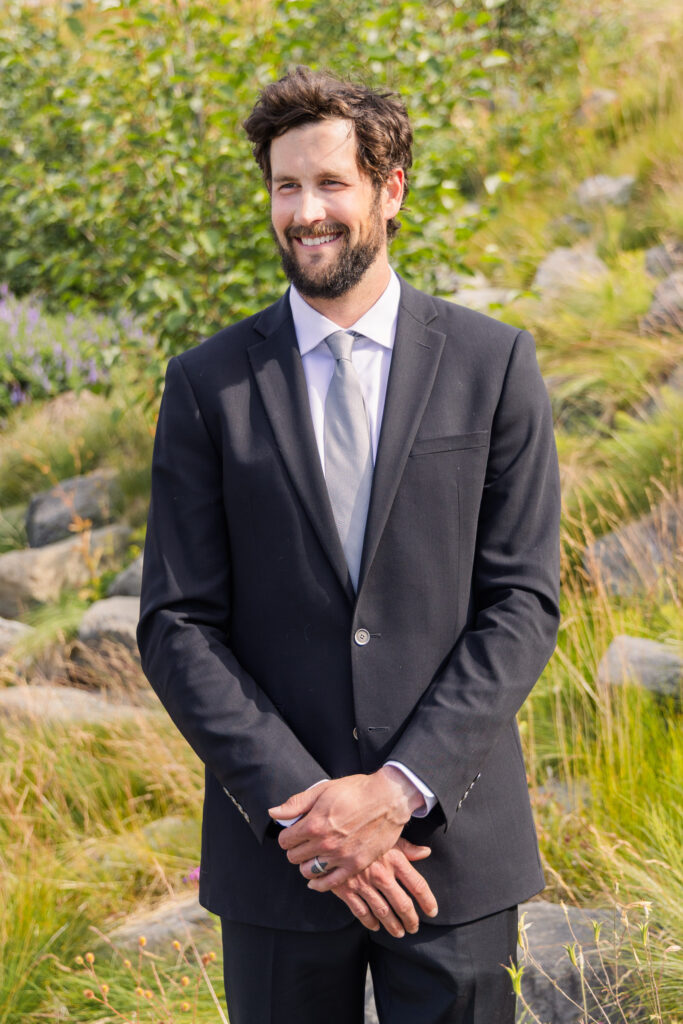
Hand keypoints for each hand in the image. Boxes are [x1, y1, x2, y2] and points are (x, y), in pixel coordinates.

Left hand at [269, 768, 423, 890]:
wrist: (389, 798)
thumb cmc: (356, 790)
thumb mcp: (323, 790)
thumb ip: (296, 804)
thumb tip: (273, 813)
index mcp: (314, 824)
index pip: (286, 841)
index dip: (288, 836)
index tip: (294, 833)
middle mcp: (325, 843)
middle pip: (295, 858)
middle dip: (296, 849)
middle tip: (304, 843)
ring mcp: (340, 856)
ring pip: (309, 872)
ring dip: (307, 865)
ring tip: (313, 856)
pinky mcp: (355, 865)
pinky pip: (330, 883)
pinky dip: (319, 884)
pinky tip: (316, 879)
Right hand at [330, 838, 437, 937]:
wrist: (331, 834)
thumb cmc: (362, 832)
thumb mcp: (386, 835)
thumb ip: (407, 847)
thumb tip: (426, 852)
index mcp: (394, 859)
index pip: (417, 885)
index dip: (427, 901)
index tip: (432, 911)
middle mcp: (381, 874)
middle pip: (402, 904)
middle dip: (410, 919)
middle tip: (414, 927)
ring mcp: (363, 883)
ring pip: (383, 912)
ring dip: (393, 926)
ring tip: (399, 933)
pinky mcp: (346, 890)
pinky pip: (361, 912)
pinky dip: (370, 922)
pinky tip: (375, 926)